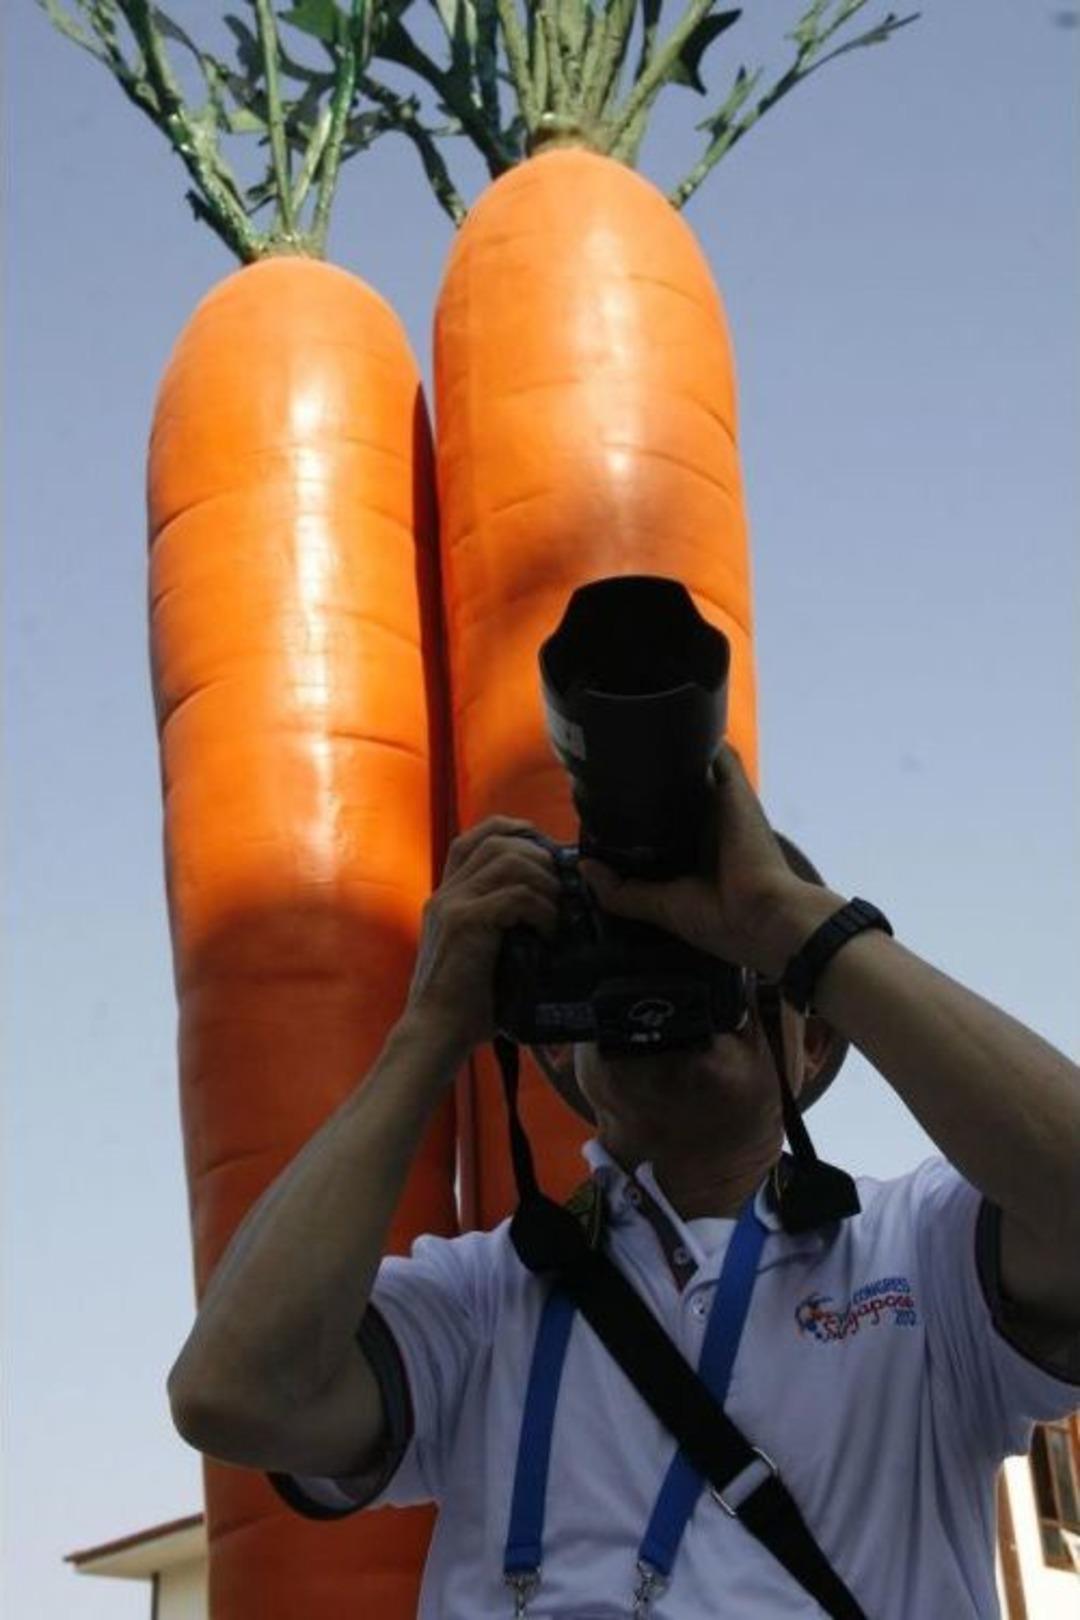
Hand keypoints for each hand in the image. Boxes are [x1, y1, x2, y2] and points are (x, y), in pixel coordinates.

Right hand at [404, 815, 560, 1052]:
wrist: (436, 1033)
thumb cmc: (466, 1003)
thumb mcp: (482, 952)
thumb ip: (502, 925)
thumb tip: (554, 910)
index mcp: (448, 896)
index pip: (475, 837)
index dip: (513, 831)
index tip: (544, 850)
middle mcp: (446, 893)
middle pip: (496, 841)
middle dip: (538, 856)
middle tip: (560, 887)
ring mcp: (452, 905)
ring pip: (508, 860)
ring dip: (542, 880)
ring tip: (555, 911)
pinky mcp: (464, 924)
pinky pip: (515, 896)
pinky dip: (541, 909)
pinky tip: (548, 932)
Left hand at [578, 744, 840, 976]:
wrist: (760, 915)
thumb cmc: (717, 918)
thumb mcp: (659, 906)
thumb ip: (621, 890)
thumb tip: (585, 867)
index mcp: (694, 855)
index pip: (663, 824)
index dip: (639, 812)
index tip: (606, 801)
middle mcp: (710, 826)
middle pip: (677, 791)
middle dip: (652, 779)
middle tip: (615, 764)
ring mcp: (724, 805)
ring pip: (697, 768)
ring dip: (675, 752)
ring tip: (640, 734)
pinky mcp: (736, 790)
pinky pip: (720, 753)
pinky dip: (702, 737)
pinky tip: (676, 719)